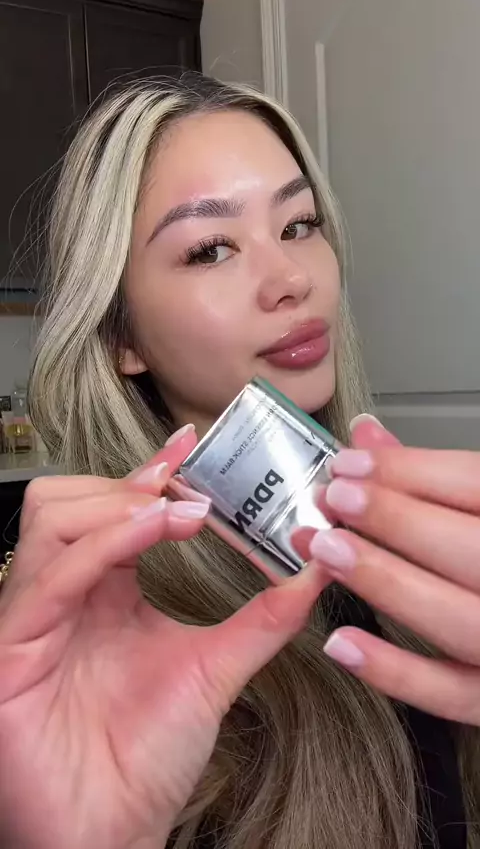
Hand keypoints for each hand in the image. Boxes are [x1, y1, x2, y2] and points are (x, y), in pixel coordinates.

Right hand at [0, 428, 326, 848]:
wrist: (112, 835)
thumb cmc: (147, 758)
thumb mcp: (216, 668)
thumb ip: (263, 618)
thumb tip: (314, 569)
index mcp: (99, 594)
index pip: (111, 510)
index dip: (149, 471)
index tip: (193, 443)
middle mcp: (61, 596)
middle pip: (67, 498)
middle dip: (126, 483)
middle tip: (186, 488)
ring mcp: (32, 617)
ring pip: (52, 518)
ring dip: (119, 504)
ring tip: (178, 513)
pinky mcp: (12, 647)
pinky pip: (52, 573)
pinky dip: (106, 542)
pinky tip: (155, 531)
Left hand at [308, 416, 479, 725]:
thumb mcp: (477, 510)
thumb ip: (429, 480)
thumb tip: (366, 436)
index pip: (478, 487)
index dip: (413, 471)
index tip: (350, 463)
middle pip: (473, 549)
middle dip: (398, 521)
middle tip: (335, 500)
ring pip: (460, 620)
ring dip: (388, 582)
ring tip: (327, 552)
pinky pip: (452, 694)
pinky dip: (396, 671)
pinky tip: (341, 642)